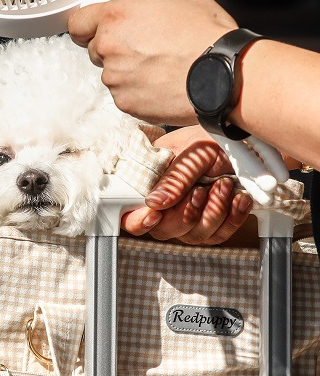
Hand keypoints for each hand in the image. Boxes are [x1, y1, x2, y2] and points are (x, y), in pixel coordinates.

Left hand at [68, 0, 237, 125]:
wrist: (224, 77)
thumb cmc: (206, 34)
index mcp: (115, 17)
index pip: (77, 23)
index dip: (86, 25)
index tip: (94, 28)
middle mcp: (108, 48)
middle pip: (94, 49)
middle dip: (111, 47)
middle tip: (141, 46)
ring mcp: (115, 79)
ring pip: (110, 74)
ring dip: (125, 71)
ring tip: (157, 67)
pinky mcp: (125, 104)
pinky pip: (123, 95)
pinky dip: (136, 91)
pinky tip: (160, 84)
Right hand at [121, 126, 253, 244]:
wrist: (245, 141)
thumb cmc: (213, 140)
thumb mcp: (193, 153)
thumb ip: (175, 178)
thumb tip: (153, 203)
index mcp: (151, 182)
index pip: (130, 212)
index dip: (138, 220)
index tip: (154, 214)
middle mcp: (167, 203)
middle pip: (163, 231)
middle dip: (186, 214)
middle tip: (201, 189)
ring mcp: (190, 215)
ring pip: (194, 236)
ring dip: (213, 212)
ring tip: (225, 185)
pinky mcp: (214, 223)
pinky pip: (219, 235)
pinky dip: (232, 218)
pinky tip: (239, 197)